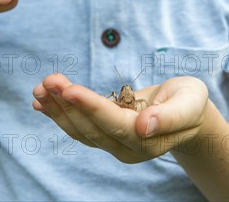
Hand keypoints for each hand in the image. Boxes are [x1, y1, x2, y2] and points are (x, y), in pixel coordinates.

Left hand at [32, 74, 208, 163]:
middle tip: (47, 81)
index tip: (68, 89)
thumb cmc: (190, 103)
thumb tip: (144, 126)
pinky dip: (60, 113)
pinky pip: (79, 126)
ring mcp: (114, 144)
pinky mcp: (105, 135)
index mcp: (148, 140)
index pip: (113, 123)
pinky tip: (42, 103)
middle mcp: (126, 147)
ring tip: (39, 89)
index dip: (90, 107)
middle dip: (67, 104)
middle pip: (91, 128)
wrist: (187, 114)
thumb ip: (169, 116)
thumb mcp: (189, 103)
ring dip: (57, 109)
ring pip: (80, 129)